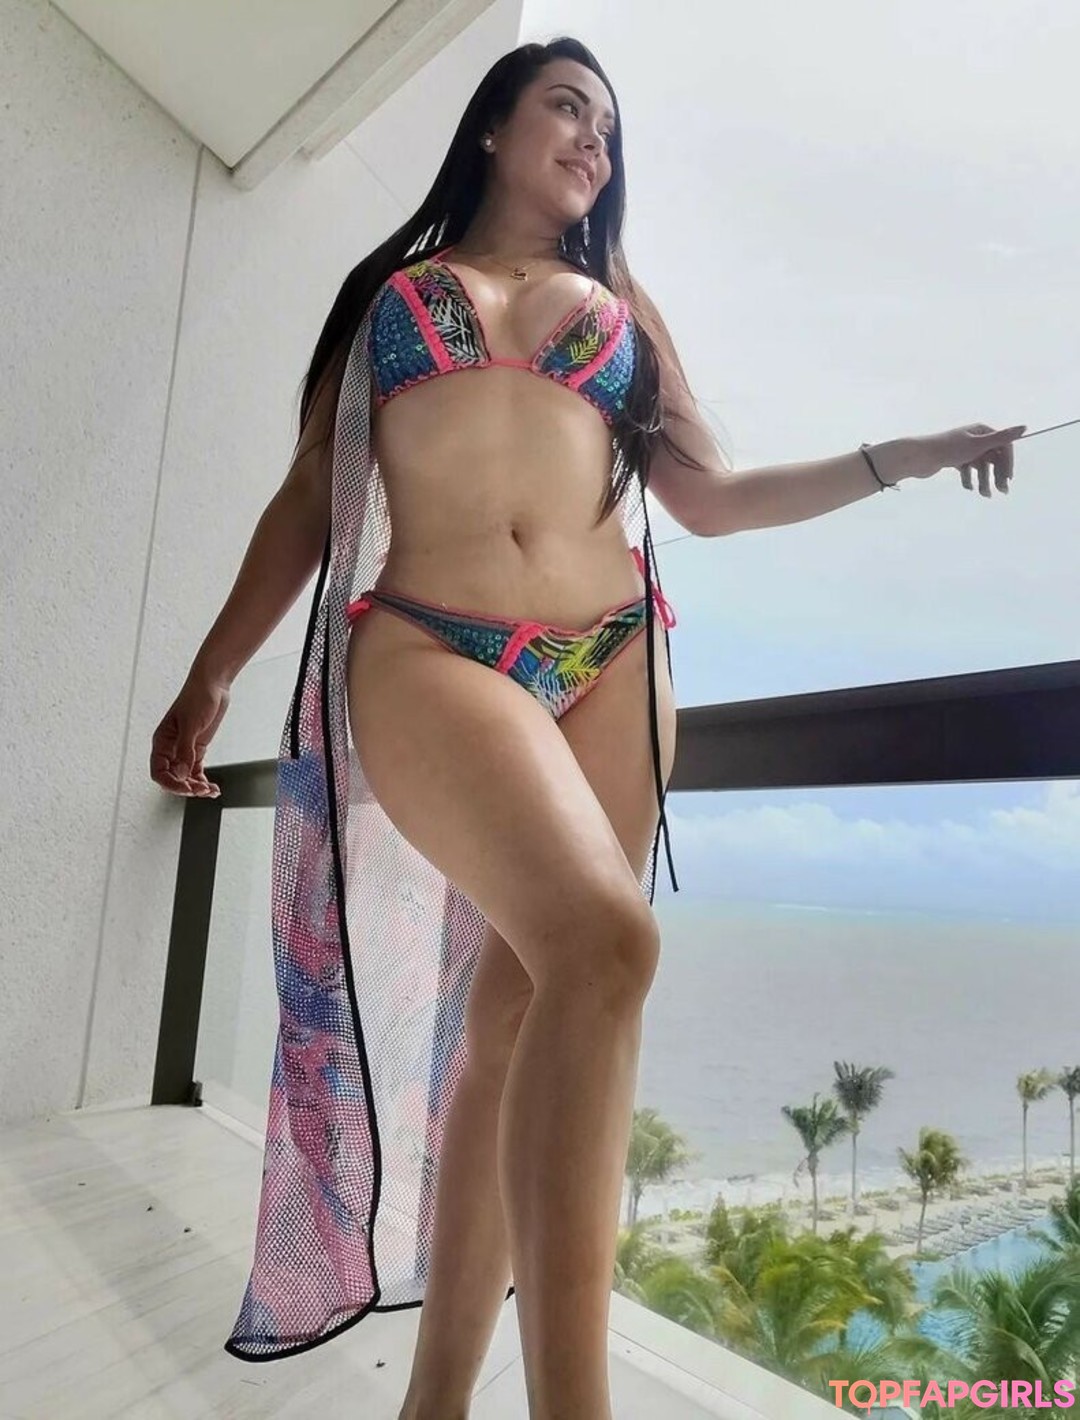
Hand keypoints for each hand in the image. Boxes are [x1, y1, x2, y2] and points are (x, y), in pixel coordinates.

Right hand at [150, 671, 228, 797]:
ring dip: (196, 787)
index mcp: (161, 741)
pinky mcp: (197, 748)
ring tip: (211, 791)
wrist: (213, 684)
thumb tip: (181, 774)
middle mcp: (170, 748)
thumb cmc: (198, 698)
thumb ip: (185, 750)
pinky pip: (196, 770)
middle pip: (172, 777)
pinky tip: (213, 788)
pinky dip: (203, 780)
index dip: (170, 783)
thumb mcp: (191, 724)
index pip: (158, 771)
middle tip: (201, 791)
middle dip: (185, 787)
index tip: (186, 788)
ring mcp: (183, 748)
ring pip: (185, 776)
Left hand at [873, 423, 1026, 495]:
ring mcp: (962, 449)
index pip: (1003, 446)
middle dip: (997, 474)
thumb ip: (1002, 438)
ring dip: (984, 480)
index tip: (1008, 479)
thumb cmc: (948, 449)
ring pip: (980, 466)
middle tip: (1002, 492)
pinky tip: (968, 488)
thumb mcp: (978, 444)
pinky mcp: (952, 459)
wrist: (918, 457)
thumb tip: (1025, 428)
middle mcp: (973, 437)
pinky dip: (969, 480)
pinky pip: (967, 470)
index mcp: (981, 430)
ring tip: (983, 494)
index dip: (1007, 463)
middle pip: (992, 457)